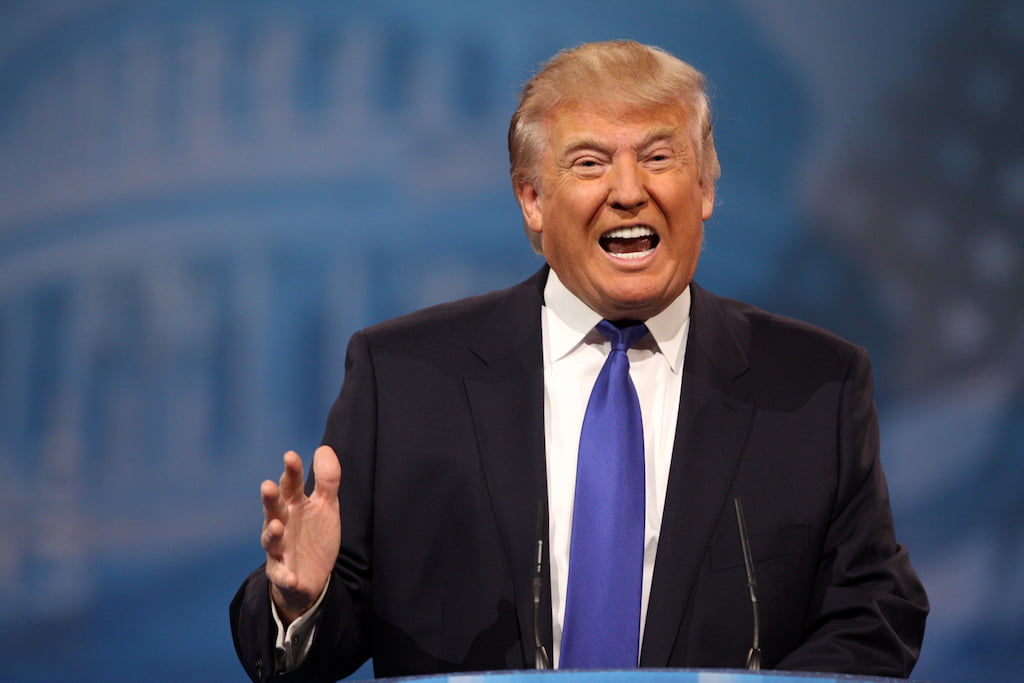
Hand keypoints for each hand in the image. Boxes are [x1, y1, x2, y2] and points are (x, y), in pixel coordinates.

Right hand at [261, 446, 341, 623]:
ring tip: (278, 526)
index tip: (290, 455)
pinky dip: (285, 577)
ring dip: (273, 533)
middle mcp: (281, 524)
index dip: (290, 471)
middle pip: (273, 509)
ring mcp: (279, 550)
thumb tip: (324, 448)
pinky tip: (292, 577)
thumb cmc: (314, 535)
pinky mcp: (283, 574)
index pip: (290, 485)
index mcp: (293, 506)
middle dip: (270, 499)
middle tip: (267, 485)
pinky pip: (281, 576)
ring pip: (271, 541)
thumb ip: (327, 480)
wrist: (311, 575)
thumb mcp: (326, 506)